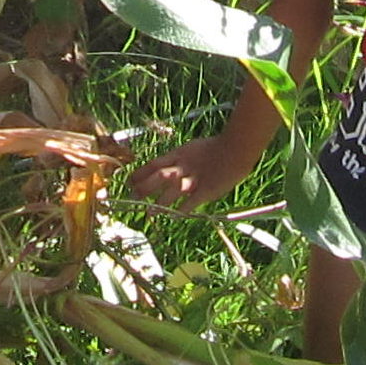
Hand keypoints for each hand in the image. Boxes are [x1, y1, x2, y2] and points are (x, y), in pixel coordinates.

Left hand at [128, 137, 256, 211]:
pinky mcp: (206, 190)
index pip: (154, 164)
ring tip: (150, 212)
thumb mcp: (192, 149)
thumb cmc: (215, 149)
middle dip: (145, 188)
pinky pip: (191, 201)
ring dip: (160, 202)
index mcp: (179, 155)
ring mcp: (195, 179)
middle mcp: (184, 166)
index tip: (129, 182)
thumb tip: (166, 168)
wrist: (236, 149)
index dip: (140, 173)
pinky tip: (174, 216)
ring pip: (173, 190)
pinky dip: (182, 209)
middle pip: (159, 177)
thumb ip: (179, 159)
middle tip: (133, 197)